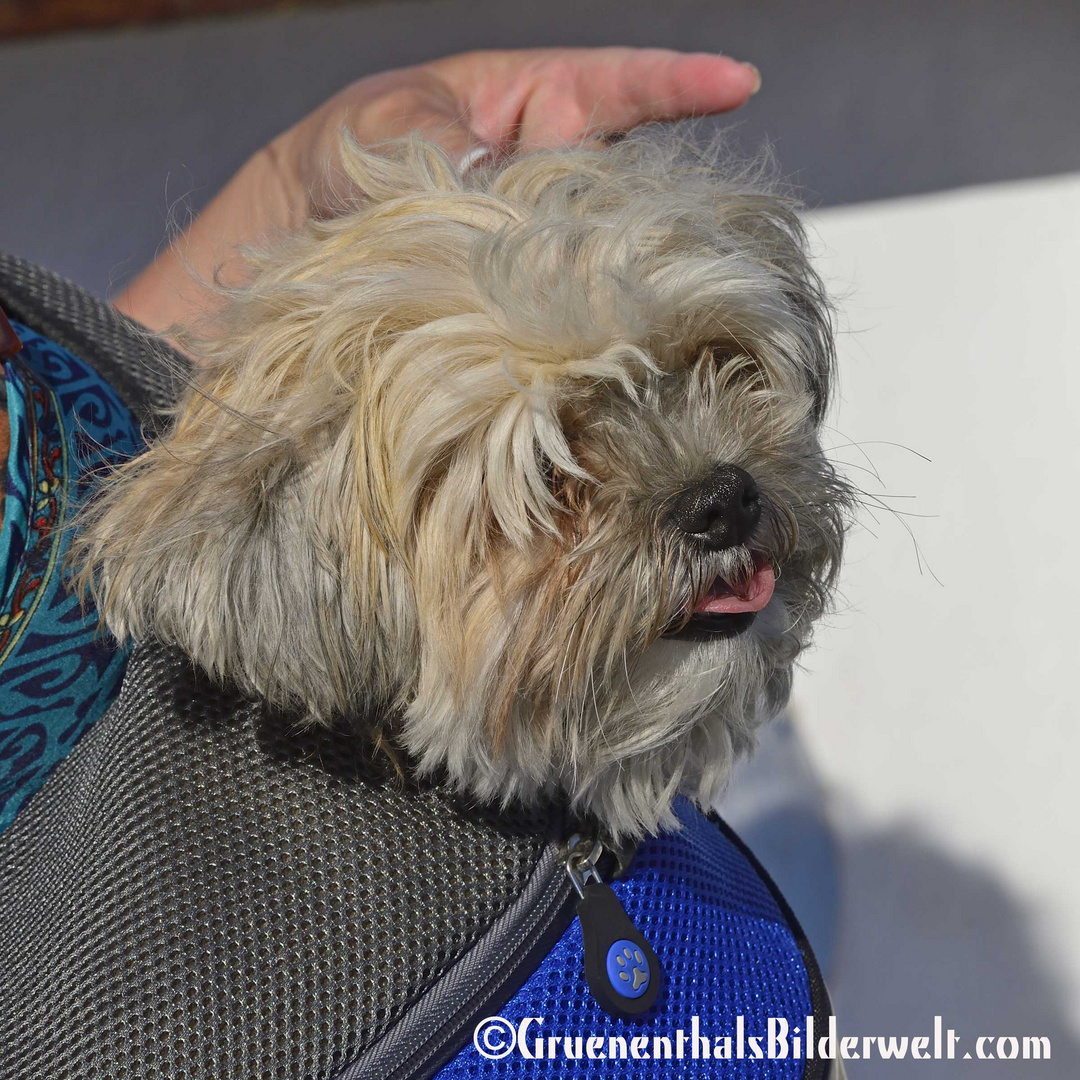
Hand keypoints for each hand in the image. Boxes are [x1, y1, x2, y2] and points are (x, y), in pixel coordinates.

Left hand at [115, 47, 759, 334]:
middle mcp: (536, 183)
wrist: (280, 270)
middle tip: (679, 237)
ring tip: (646, 303)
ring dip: (620, 279)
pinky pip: (558, 315)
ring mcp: (530, 252)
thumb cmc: (323, 174)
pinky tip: (589, 352)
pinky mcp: (513, 314)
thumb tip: (483, 169)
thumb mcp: (359, 135)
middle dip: (659, 206)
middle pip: (623, 181)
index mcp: (512, 111)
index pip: (607, 85)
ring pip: (599, 256)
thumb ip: (420, 136)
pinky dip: (575, 330)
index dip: (672, 82)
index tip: (737, 81)